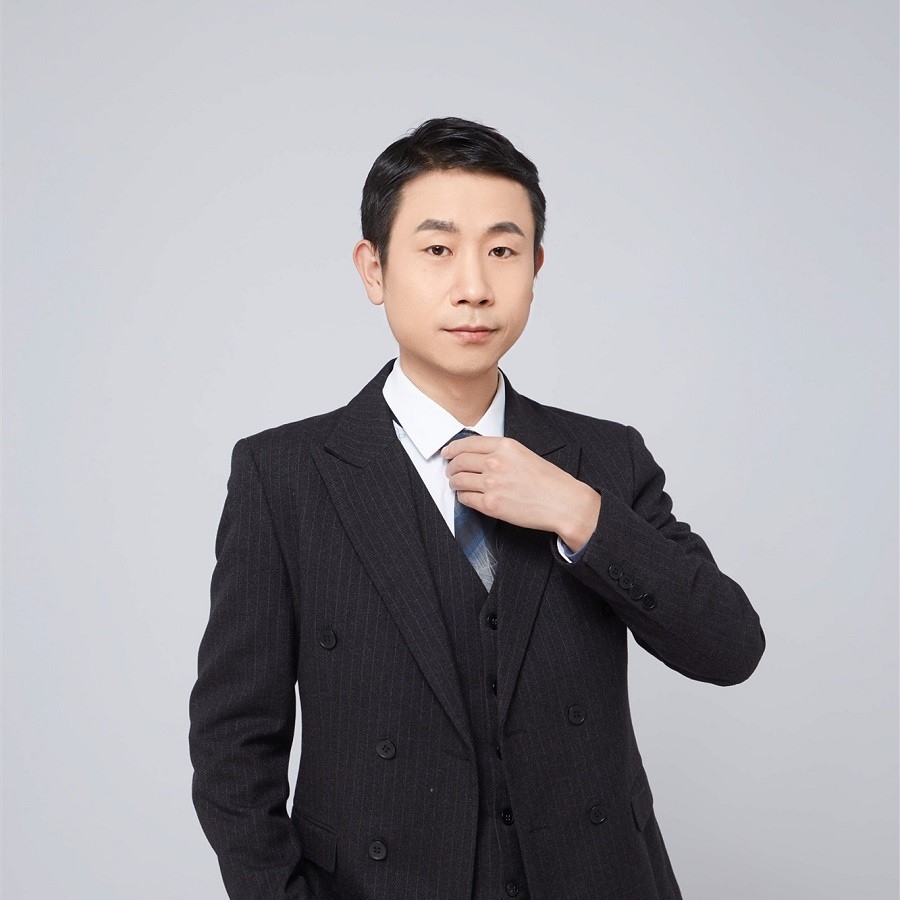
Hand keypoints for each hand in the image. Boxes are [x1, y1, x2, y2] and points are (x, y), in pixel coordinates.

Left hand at [441, 434, 600, 551]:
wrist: (562, 502)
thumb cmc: (549, 481)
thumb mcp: (524, 454)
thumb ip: (500, 452)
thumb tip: (477, 456)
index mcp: (505, 446)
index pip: (468, 443)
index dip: (453, 448)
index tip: (447, 452)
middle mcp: (495, 462)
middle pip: (459, 461)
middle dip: (451, 467)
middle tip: (450, 471)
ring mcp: (491, 484)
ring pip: (458, 480)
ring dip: (454, 483)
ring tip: (456, 484)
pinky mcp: (490, 504)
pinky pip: (465, 498)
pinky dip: (462, 497)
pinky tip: (467, 496)